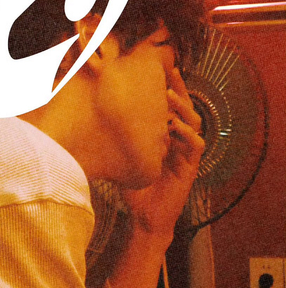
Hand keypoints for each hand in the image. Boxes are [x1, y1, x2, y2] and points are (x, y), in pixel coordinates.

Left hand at [121, 68, 204, 241]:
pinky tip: (173, 126)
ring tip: (168, 95)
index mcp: (164, 136)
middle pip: (185, 107)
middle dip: (179, 88)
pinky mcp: (190, 168)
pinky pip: (195, 146)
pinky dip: (186, 134)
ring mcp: (185, 154)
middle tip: (170, 71)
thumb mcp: (121, 158)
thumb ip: (116, 141)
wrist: (143, 218)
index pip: (169, 106)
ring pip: (193, 122)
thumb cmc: (132, 188)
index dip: (167, 87)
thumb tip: (91, 119)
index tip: (158, 68)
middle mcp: (178, 141)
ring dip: (182, 107)